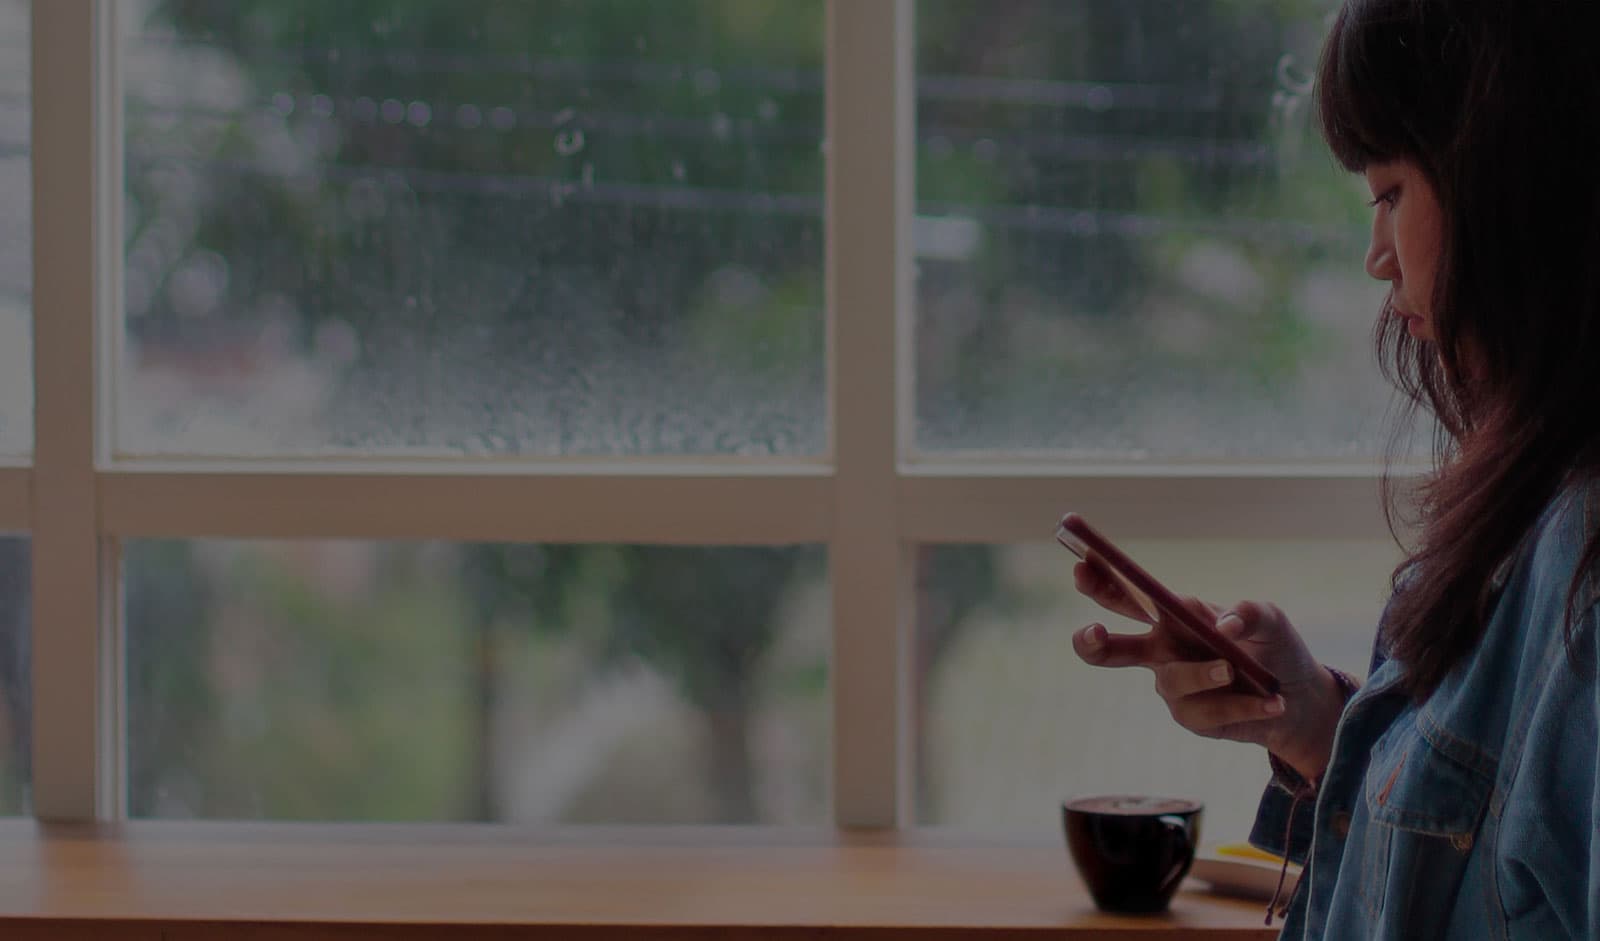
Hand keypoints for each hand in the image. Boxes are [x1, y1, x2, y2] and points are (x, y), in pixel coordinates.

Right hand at [1069, 558, 1347, 781]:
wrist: (1299, 698)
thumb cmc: (1273, 647)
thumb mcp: (1270, 619)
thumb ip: (1249, 611)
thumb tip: (1223, 627)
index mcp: (1171, 617)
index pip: (1127, 596)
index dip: (1101, 578)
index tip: (1083, 563)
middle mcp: (1162, 650)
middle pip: (1110, 650)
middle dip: (1092, 641)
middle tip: (1092, 633)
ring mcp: (1173, 686)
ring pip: (1171, 681)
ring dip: (1202, 673)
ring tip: (1233, 669)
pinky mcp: (1192, 717)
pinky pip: (1207, 711)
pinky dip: (1243, 704)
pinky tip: (1271, 701)